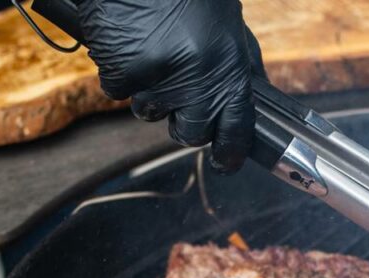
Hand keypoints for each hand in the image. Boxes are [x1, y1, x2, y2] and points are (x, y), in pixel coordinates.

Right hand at [79, 0, 265, 172]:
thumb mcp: (229, 26)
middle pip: (190, 133)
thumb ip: (239, 65)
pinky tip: (129, 44)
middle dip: (185, 122)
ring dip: (151, 92)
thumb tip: (250, 100)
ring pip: (150, 111)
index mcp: (229, 69)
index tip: (224, 161)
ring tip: (153, 52)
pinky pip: (119, 90)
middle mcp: (196, 81)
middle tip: (180, 96)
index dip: (229, 153)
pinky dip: (121, 72)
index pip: (235, 132)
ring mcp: (157, 80)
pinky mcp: (122, 72)